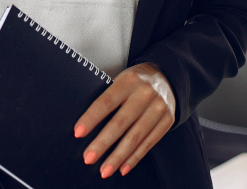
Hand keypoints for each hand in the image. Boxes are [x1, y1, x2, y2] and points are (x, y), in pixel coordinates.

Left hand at [73, 62, 175, 178]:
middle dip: (102, 143)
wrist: (166, 77)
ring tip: (104, 170)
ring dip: (117, 157)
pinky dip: (134, 158)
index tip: (78, 132)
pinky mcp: (167, 120)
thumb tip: (86, 123)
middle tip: (88, 158)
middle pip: (120, 123)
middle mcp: (145, 94)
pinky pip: (149, 143)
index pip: (106, 102)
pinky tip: (123, 168)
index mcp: (128, 80)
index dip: (91, 118)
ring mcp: (158, 108)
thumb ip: (108, 96)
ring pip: (135, 137)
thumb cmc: (135, 81)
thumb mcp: (121, 79)